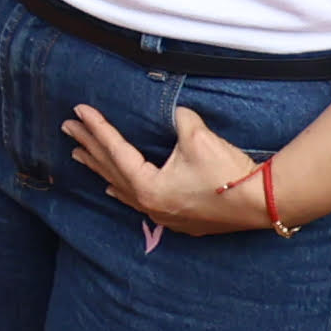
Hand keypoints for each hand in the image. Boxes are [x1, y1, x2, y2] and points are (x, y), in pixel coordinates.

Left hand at [64, 94, 277, 236]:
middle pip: (111, 169)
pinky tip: (112, 188)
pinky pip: (139, 202)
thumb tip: (176, 113)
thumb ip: (179, 120)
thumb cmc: (229, 173)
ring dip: (100, 169)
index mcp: (147, 186)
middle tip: (67, 129)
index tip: (79, 111)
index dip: (96, 128)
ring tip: (79, 156)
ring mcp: (163, 215)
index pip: (115, 150)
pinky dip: (122, 189)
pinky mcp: (179, 219)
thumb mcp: (198, 138)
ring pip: (121, 188)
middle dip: (89, 146)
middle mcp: (149, 204)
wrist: (262, 203)